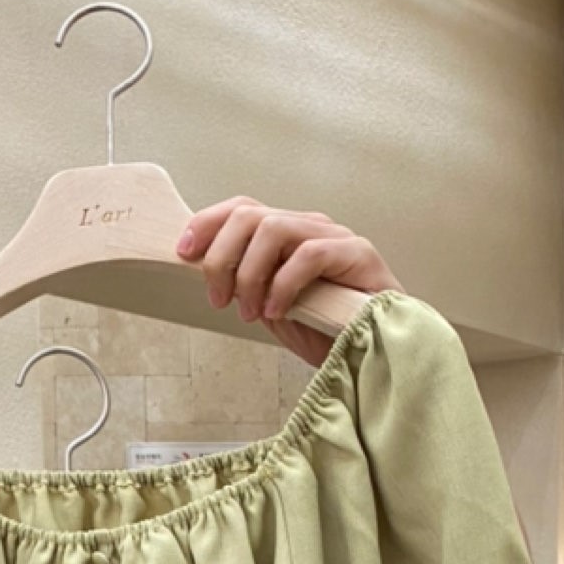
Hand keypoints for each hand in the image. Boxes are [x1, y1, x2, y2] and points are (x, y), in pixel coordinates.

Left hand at [177, 200, 400, 364]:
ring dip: (250, 272)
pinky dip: (284, 284)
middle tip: (219, 299)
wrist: (379, 354)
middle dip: (223, 257)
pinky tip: (278, 311)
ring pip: (275, 228)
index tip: (183, 253)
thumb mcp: (274, 310)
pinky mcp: (359, 255)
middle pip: (250, 215)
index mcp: (288, 235)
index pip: (242, 209)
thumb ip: (248, 287)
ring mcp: (335, 237)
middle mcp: (309, 227)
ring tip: (249, 311)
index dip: (207, 224)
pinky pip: (310, 255)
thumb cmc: (329, 332)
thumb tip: (210, 275)